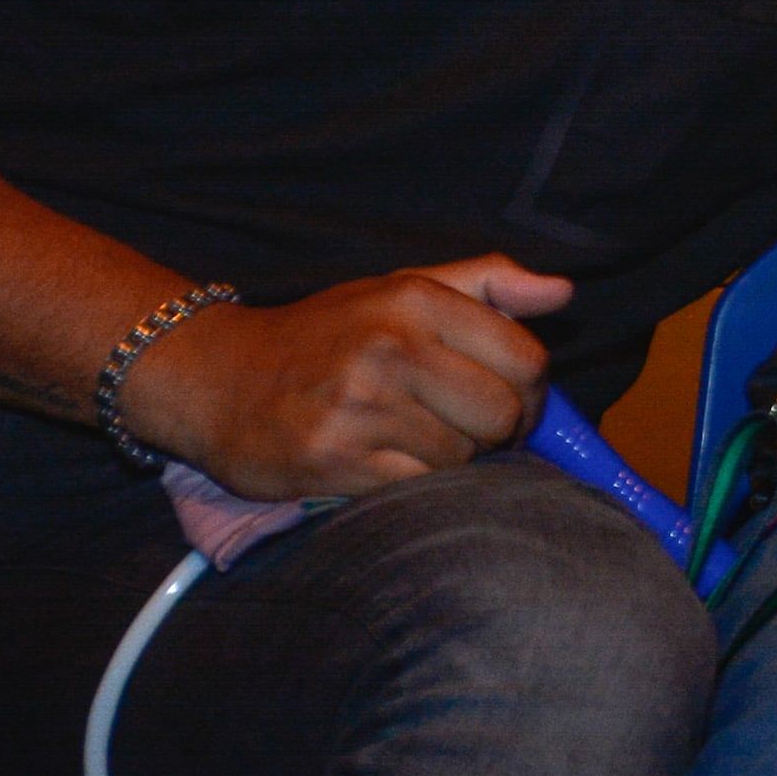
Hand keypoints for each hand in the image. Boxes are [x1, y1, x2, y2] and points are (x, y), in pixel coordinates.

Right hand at [116, 254, 571, 499]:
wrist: (214, 378)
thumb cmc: (323, 334)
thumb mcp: (398, 287)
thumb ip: (486, 284)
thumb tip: (563, 291)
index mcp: (416, 300)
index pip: (526, 360)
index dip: (530, 392)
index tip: (506, 402)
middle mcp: (390, 348)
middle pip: (503, 416)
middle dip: (494, 433)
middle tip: (459, 429)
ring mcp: (360, 407)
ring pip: (463, 460)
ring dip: (448, 462)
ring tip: (407, 442)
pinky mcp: (333, 462)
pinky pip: (418, 491)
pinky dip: (410, 488)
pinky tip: (381, 466)